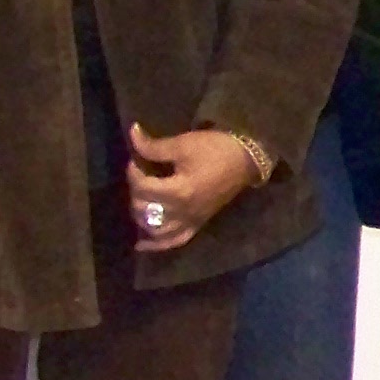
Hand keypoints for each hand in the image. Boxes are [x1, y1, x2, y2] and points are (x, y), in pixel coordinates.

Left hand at [125, 124, 258, 252]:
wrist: (246, 161)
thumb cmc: (216, 150)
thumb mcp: (183, 144)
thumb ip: (154, 146)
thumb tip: (132, 134)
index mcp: (178, 191)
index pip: (142, 187)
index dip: (132, 171)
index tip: (135, 160)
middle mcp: (182, 212)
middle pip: (144, 209)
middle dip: (136, 192)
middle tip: (140, 177)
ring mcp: (190, 220)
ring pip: (155, 229)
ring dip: (141, 218)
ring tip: (139, 202)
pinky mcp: (197, 224)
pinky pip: (175, 240)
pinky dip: (157, 244)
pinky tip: (141, 244)